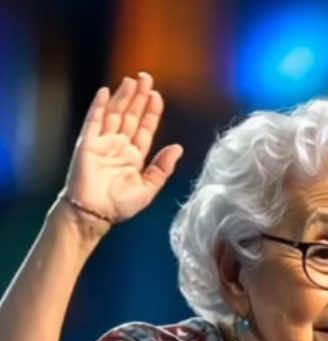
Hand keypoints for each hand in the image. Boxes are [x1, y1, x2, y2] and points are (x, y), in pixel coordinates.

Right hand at [63, 73, 182, 225]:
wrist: (95, 215)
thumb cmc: (120, 206)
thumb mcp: (148, 188)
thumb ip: (162, 168)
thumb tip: (178, 148)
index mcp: (134, 156)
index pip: (145, 128)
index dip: (151, 112)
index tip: (157, 96)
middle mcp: (119, 146)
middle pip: (130, 116)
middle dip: (139, 97)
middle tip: (146, 78)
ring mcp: (103, 143)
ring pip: (114, 114)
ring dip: (123, 97)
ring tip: (132, 81)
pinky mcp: (88, 143)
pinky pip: (93, 120)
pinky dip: (99, 106)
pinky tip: (105, 92)